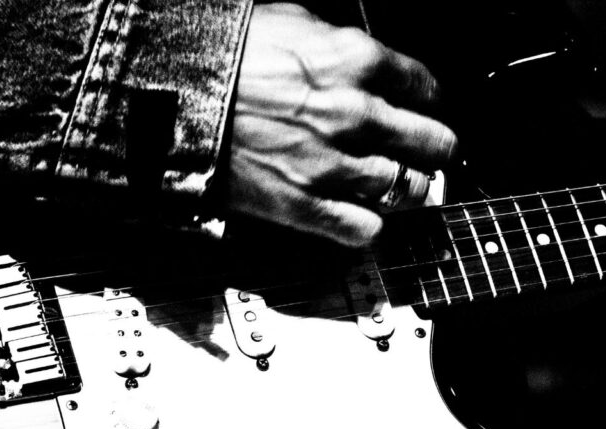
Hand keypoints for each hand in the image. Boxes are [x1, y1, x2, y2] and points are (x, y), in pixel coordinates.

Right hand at [224, 3, 457, 245]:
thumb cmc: (223, 55)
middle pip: (433, 144)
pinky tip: (364, 214)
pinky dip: (371, 225)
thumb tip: (365, 61)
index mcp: (356, 60)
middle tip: (429, 153)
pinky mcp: (306, 206)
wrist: (171, 96)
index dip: (429, 102)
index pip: (427, 88)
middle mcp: (355, 114)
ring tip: (400, 186)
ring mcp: (333, 165)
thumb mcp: (293, 22)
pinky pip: (366, 229)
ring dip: (409, 190)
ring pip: (408, 190)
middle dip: (434, 149)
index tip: (424, 109)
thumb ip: (341, 44)